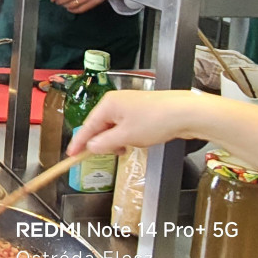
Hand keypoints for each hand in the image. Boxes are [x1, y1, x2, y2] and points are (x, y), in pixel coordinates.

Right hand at [66, 90, 197, 156]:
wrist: (186, 113)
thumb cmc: (155, 121)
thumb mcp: (126, 137)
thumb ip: (105, 143)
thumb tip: (90, 147)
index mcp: (108, 104)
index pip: (87, 126)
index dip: (79, 142)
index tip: (70, 155)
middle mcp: (116, 102)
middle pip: (101, 126)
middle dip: (104, 142)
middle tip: (112, 154)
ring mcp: (130, 105)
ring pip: (115, 127)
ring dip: (118, 140)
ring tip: (130, 148)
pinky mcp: (142, 110)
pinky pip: (127, 126)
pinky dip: (129, 136)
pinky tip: (139, 141)